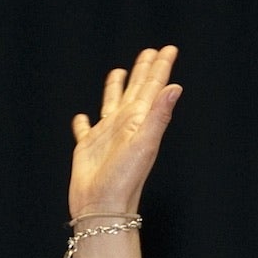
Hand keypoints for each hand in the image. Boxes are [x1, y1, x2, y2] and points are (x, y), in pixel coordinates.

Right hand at [69, 46, 180, 220]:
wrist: (102, 208)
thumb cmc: (124, 180)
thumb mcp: (144, 144)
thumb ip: (158, 115)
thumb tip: (175, 87)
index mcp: (138, 122)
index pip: (153, 88)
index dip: (161, 68)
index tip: (168, 49)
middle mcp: (124, 126)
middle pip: (135, 91)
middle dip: (143, 71)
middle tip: (150, 52)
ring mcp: (105, 137)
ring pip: (111, 105)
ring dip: (115, 88)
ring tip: (118, 72)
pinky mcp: (87, 149)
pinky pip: (84, 130)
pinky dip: (83, 122)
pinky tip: (82, 117)